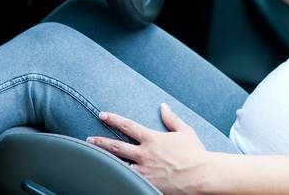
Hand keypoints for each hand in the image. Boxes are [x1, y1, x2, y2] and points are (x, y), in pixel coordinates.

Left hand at [87, 103, 212, 193]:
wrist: (199, 175)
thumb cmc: (194, 153)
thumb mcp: (185, 131)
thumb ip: (171, 118)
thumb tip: (163, 106)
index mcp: (152, 139)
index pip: (128, 125)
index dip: (113, 119)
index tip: (102, 115)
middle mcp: (144, 154)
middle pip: (116, 146)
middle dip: (100, 141)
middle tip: (89, 139)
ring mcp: (143, 170)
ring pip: (118, 164)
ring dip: (105, 160)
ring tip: (94, 159)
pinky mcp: (146, 183)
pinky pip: (127, 179)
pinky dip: (119, 176)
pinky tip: (110, 176)